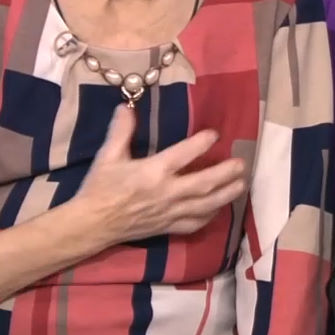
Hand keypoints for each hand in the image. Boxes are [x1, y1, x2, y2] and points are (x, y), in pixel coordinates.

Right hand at [74, 105, 247, 243]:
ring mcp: (169, 213)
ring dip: (226, 194)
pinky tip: (219, 208)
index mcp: (152, 172)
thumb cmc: (100, 188)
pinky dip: (209, 217)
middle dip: (225, 173)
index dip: (201, 143)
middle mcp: (166, 193)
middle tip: (242, 164)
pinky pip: (194, 224)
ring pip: (205, 205)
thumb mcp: (107, 156)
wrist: (92, 224)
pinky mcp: (167, 228)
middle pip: (204, 184)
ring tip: (242, 184)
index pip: (183, 155)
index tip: (215, 134)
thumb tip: (127, 106)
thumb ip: (120, 131)